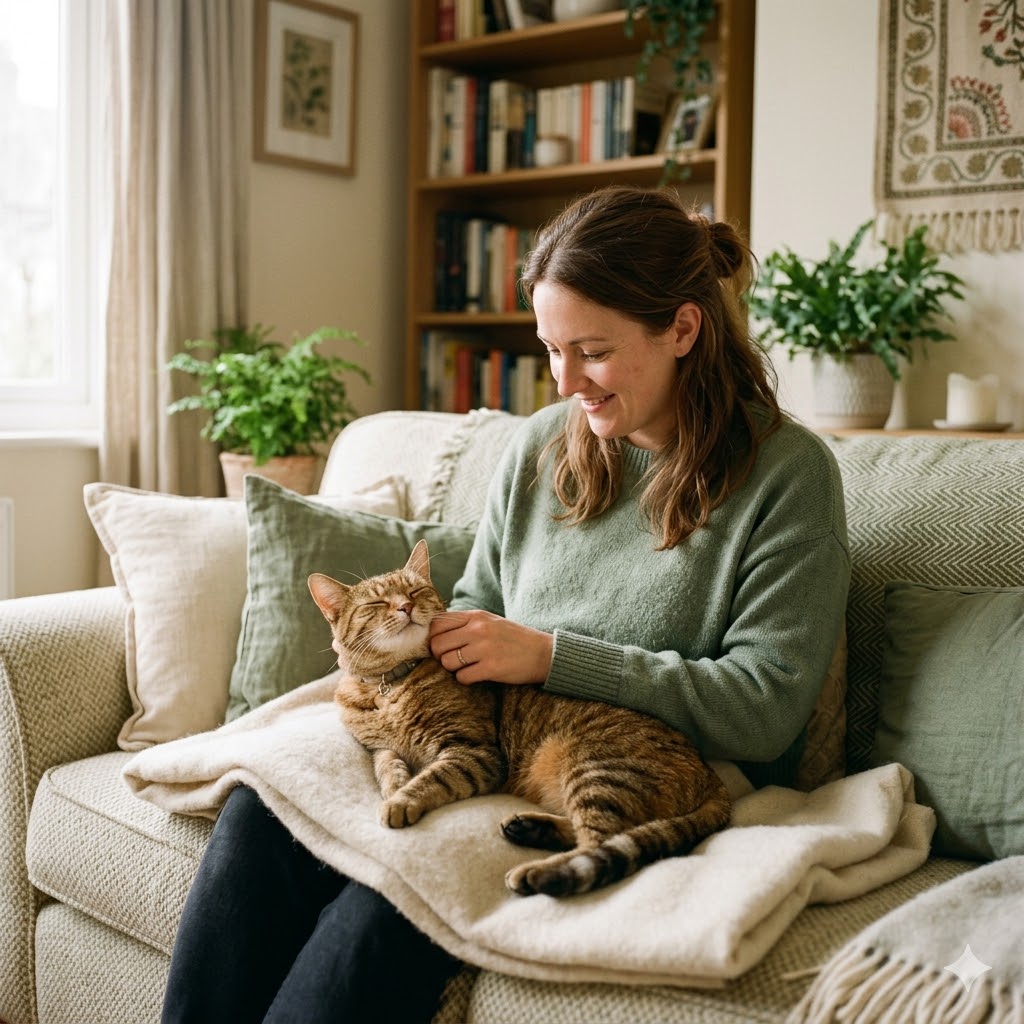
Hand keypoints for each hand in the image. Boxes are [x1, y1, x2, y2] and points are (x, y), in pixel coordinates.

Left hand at [428, 609, 552, 685]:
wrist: (543, 653)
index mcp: (476, 616)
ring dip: (453, 669)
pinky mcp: (491, 668)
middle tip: (452, 659)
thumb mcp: (489, 622)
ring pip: (447, 662)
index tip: (440, 645)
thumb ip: (465, 624)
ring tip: (467, 667)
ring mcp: (484, 648)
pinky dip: (466, 679)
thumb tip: (433, 634)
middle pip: (437, 644)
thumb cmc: (513, 639)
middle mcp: (478, 629)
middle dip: (440, 655)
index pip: (437, 623)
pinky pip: (462, 677)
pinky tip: (477, 675)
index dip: (432, 637)